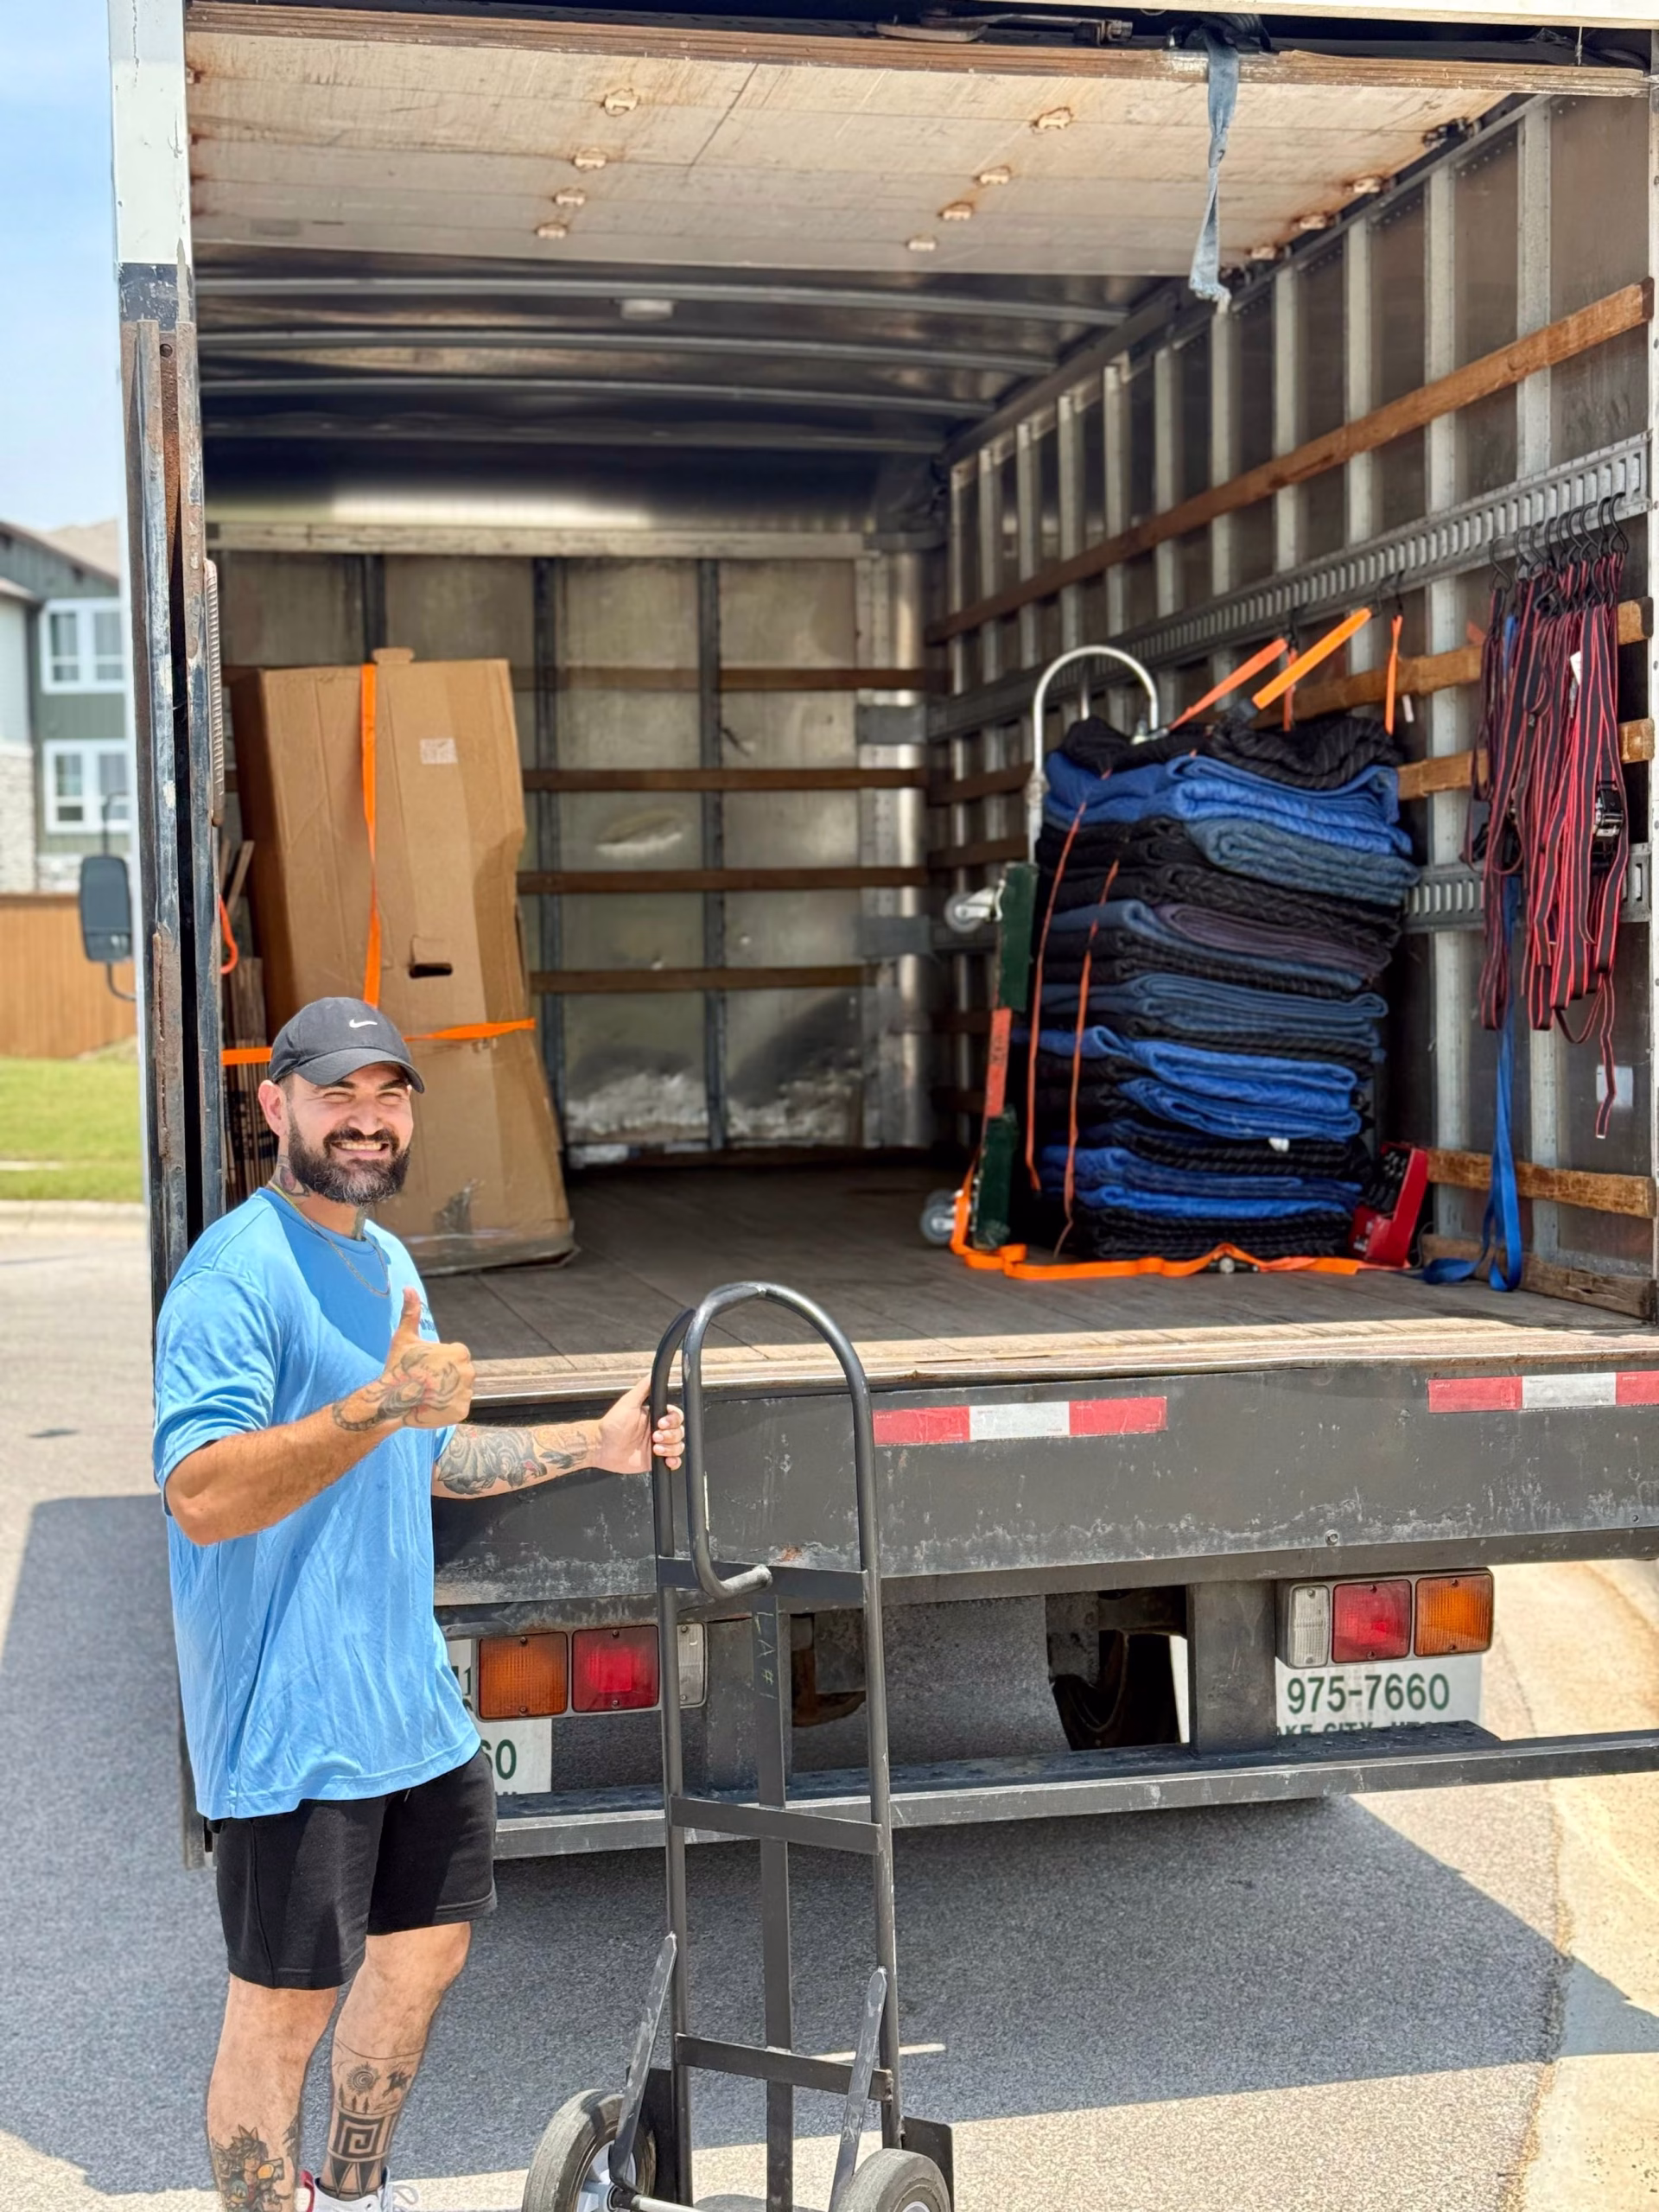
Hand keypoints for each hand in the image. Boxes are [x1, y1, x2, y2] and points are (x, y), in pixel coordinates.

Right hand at [374, 1286, 474, 1429]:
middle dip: (445, 1378)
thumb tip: (408, 1288)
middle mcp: (468, 1372)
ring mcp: (466, 1393)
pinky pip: (457, 1408)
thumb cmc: (398, 1367)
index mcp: (460, 1353)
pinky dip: (447, 1408)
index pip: (456, 1357)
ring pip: (459, 1391)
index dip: (439, 1363)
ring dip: (447, 1393)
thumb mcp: (404, 1337)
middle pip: (460, 1374)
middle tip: (425, 1382)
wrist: (391, 1400)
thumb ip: (411, 1312)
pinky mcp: (462, 1411)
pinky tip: (431, 1405)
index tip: (425, 1368)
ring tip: (427, 1394)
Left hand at [595, 1377, 684, 1473]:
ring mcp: (658, 1446)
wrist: (602, 1447)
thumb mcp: (629, 1402)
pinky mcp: (655, 1461)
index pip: (676, 1416)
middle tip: (654, 1436)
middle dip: (670, 1435)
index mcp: (654, 1416)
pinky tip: (666, 1460)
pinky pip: (674, 1461)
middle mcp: (658, 1430)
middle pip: (679, 1431)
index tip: (660, 1423)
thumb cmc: (612, 1424)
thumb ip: (643, 1388)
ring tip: (655, 1449)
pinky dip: (674, 1461)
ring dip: (671, 1448)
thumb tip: (653, 1373)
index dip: (672, 1420)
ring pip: (678, 1446)